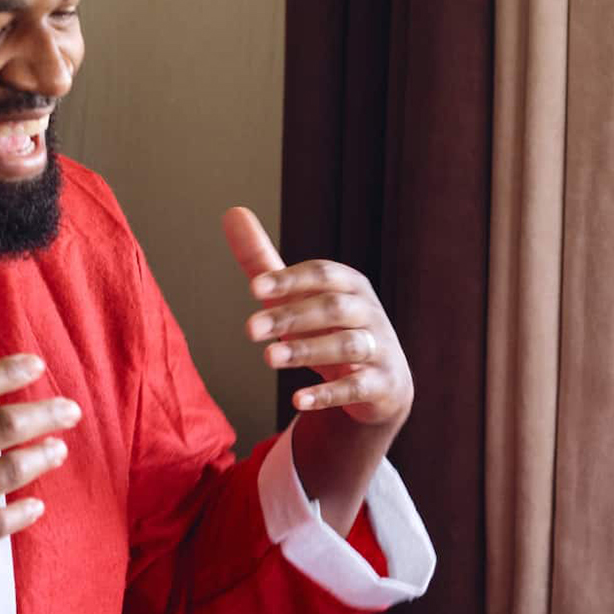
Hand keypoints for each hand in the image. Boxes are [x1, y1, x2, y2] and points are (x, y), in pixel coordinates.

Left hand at [222, 207, 412, 428]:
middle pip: (332, 309)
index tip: (254, 287)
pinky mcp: (381, 385)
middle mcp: (368, 313)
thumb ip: (263, 262)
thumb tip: (232, 212)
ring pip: (347, 346)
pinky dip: (328, 394)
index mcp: (349, 285)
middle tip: (249, 329)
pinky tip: (297, 400)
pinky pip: (357, 387)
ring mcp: (379, 349)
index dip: (290, 279)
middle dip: (290, 317)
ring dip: (307, 351)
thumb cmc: (328, 331)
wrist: (379, 384)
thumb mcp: (295, 298)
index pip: (322, 274)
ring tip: (268, 358)